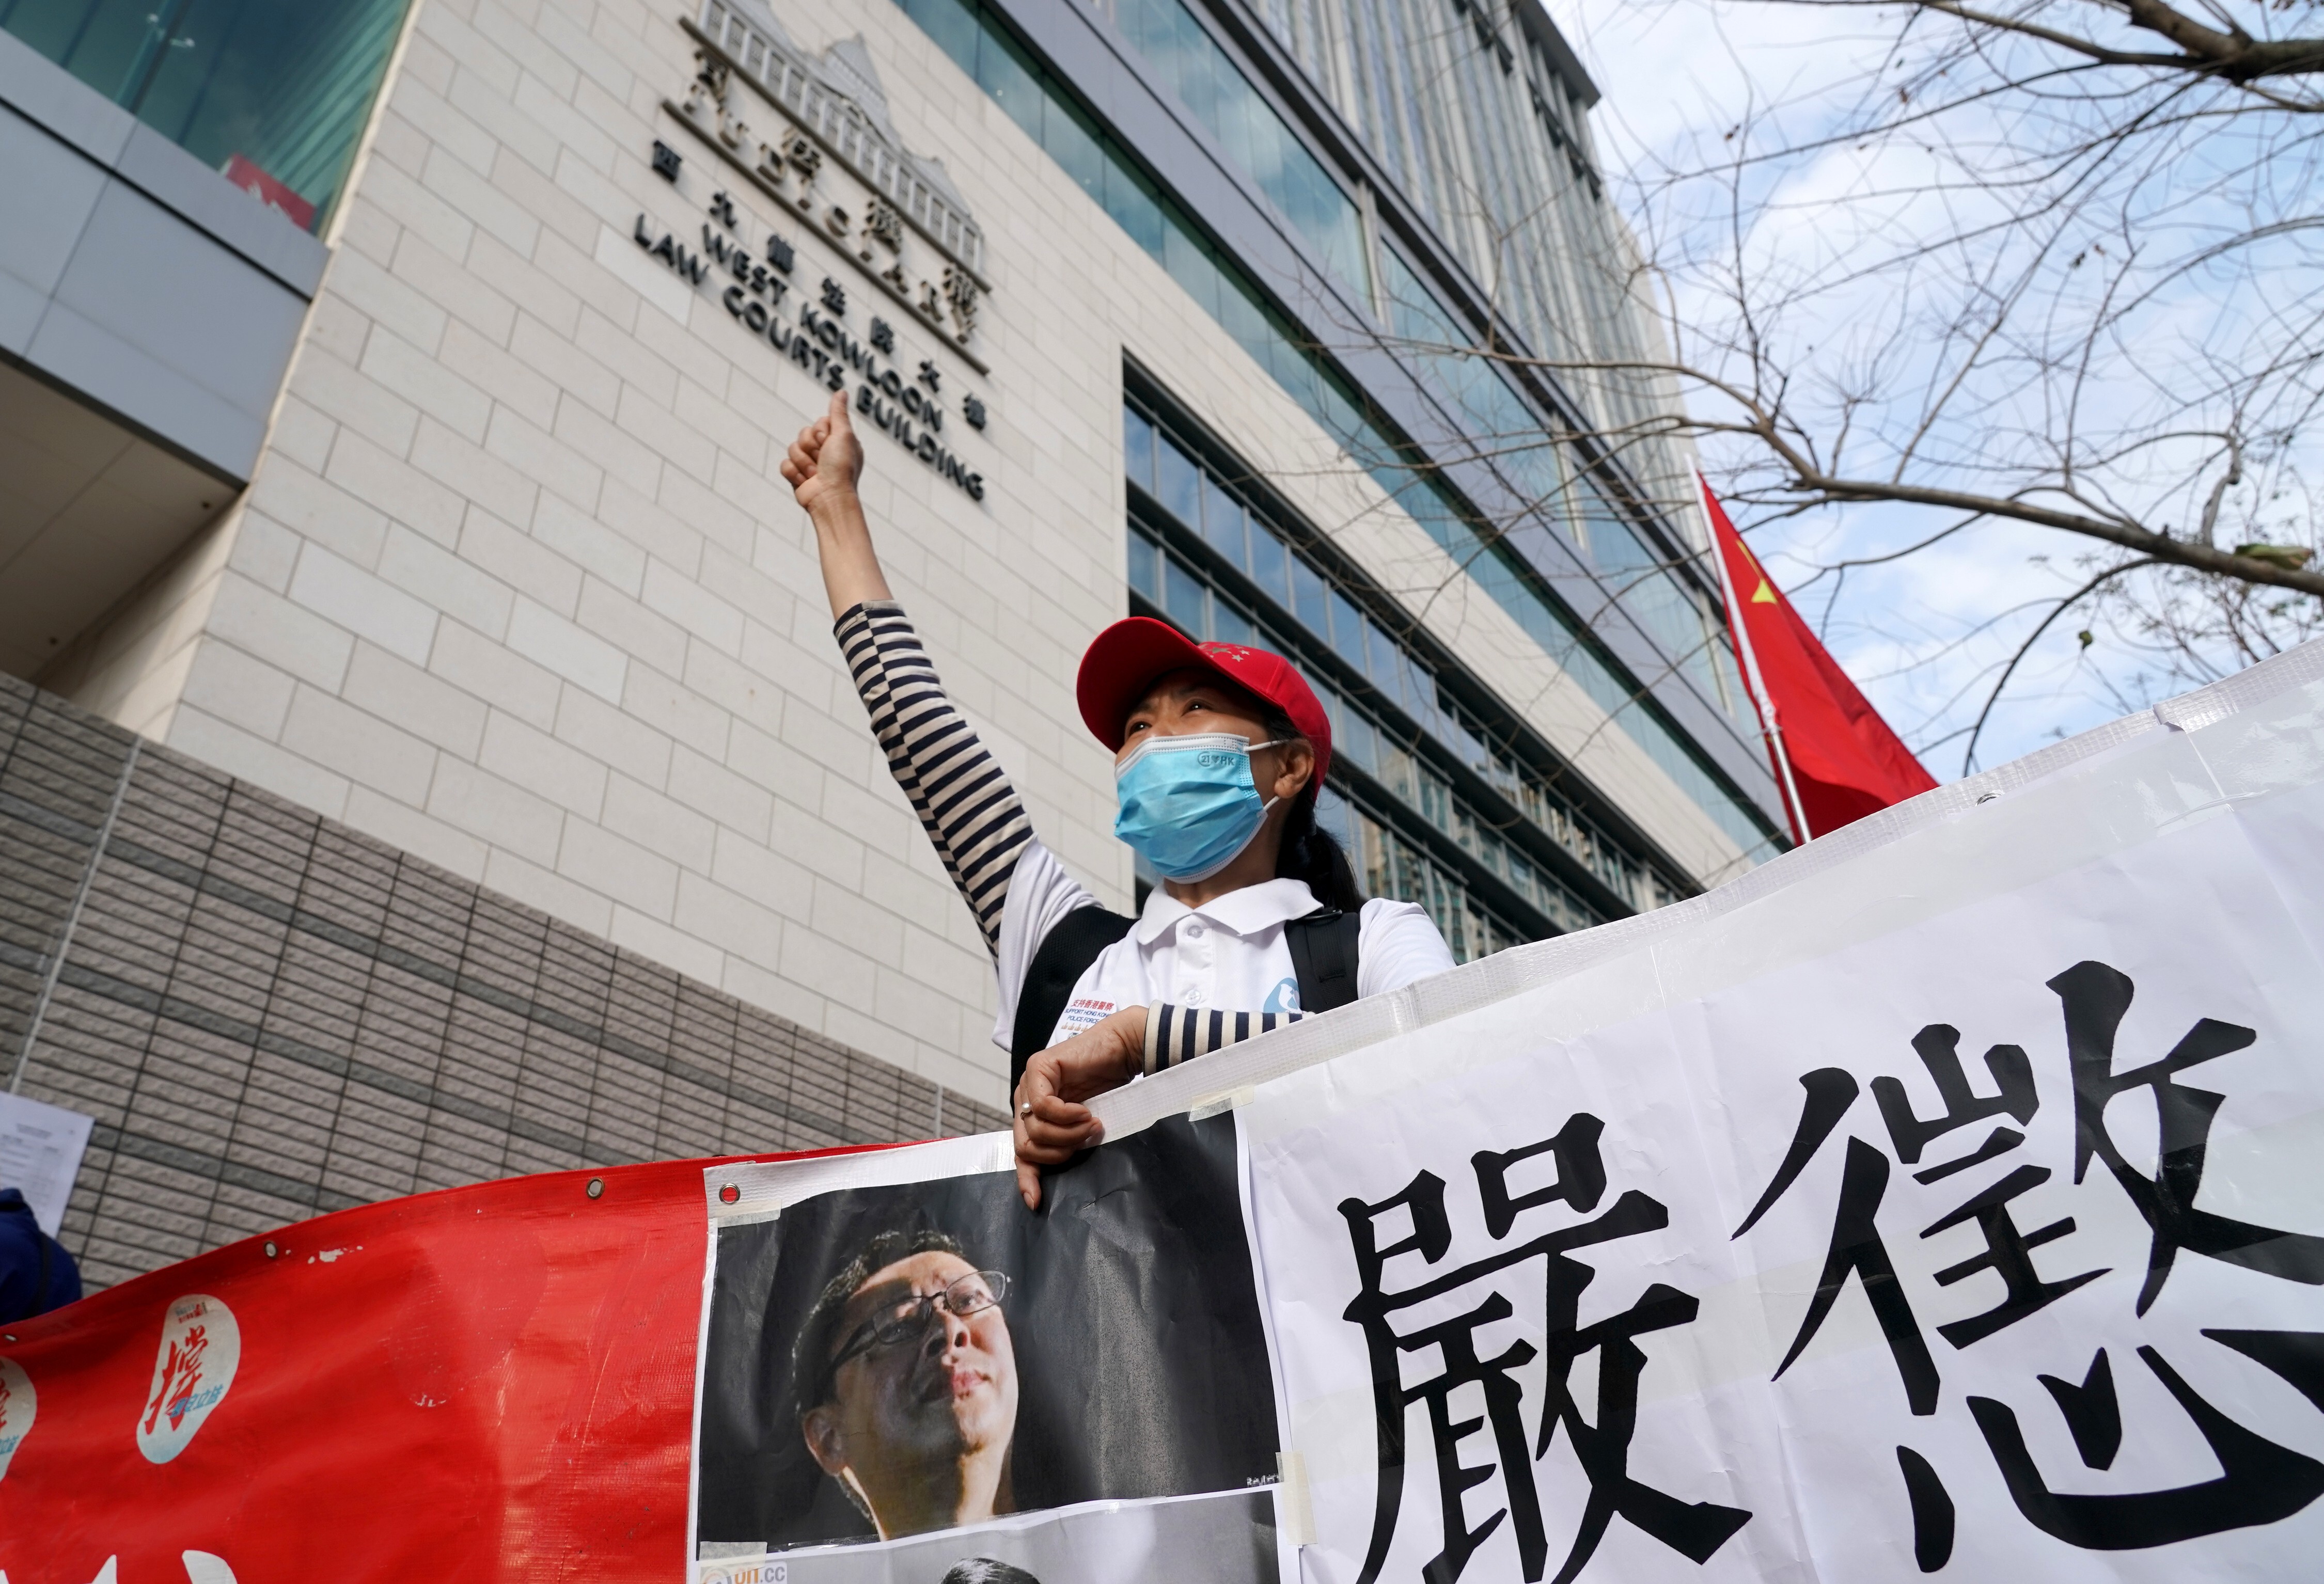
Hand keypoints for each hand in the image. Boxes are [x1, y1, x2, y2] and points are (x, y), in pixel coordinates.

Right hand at [780, 389, 864, 514]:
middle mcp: (824, 451)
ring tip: (815, 474)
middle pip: (803, 433)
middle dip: (811, 448)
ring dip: (804, 462)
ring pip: (792, 448)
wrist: (829, 498)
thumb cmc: (841, 468)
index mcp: (838, 441)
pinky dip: (794, 473)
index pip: (819, 423)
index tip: (828, 443)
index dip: (820, 432)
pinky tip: (806, 481)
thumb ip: (838, 413)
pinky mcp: (797, 475)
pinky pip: (784, 464)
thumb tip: (841, 391)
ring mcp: (809, 464)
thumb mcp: (843, 434)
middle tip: (822, 460)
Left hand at [1013, 1006, 1147, 1208]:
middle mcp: (1025, 1099)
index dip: (1026, 1178)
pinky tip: (1086, 1112)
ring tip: (1093, 1124)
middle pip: (1025, 1146)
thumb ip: (1066, 1146)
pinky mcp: (1039, 1068)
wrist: (1124, 1051)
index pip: (1021, 1153)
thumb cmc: (1109, 1089)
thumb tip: (1053, 1182)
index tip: (1037, 1201)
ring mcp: (1029, 1082)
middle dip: (1058, 1153)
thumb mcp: (1083, 1129)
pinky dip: (1067, 1115)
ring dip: (1069, 1134)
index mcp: (1033, 1115)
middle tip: (1086, 1141)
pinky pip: (1044, 1106)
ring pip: (1035, 1128)